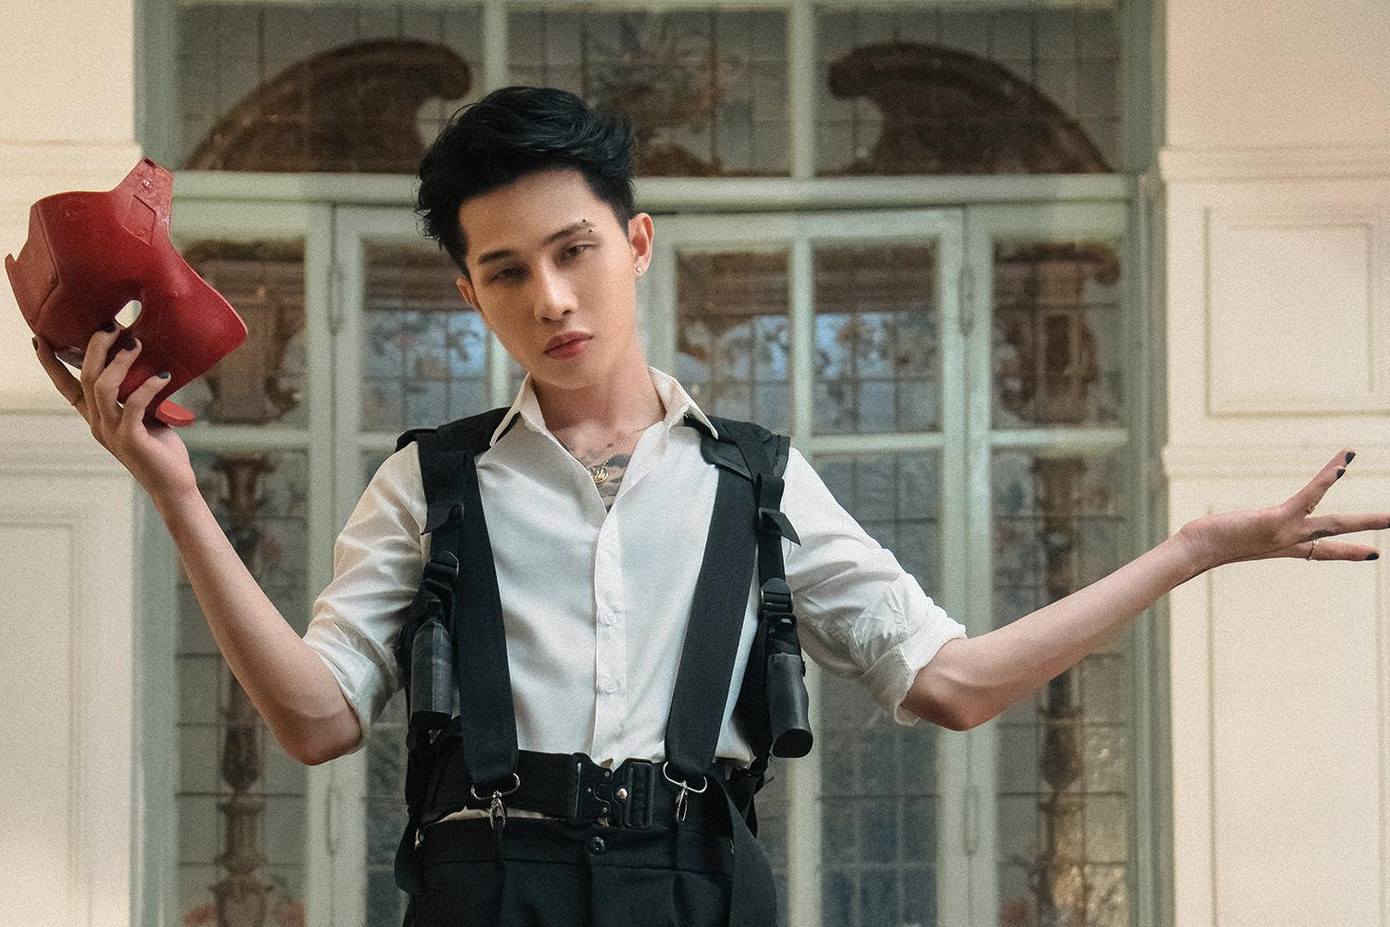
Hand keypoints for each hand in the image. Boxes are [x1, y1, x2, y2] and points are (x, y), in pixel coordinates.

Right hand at [32, 323, 198, 504]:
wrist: (172, 485)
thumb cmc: (161, 449)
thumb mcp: (145, 417)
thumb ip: (135, 396)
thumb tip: (147, 364)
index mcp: (96, 417)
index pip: (65, 386)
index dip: (51, 363)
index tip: (40, 338)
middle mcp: (97, 423)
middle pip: (85, 378)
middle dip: (94, 348)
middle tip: (112, 325)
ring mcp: (111, 432)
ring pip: (102, 388)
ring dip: (119, 362)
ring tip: (137, 344)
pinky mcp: (130, 439)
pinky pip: (134, 405)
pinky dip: (148, 386)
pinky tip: (164, 375)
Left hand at [1175, 449, 1387, 574]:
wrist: (1193, 552)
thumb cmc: (1200, 544)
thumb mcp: (1221, 537)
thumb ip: (1224, 532)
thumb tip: (1206, 530)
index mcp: (1279, 547)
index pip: (1319, 551)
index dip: (1346, 553)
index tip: (1371, 554)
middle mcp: (1287, 542)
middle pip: (1334, 540)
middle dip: (1365, 538)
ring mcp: (1286, 532)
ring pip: (1334, 525)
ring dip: (1366, 520)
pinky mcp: (1278, 519)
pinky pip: (1310, 495)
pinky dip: (1326, 477)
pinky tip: (1343, 463)